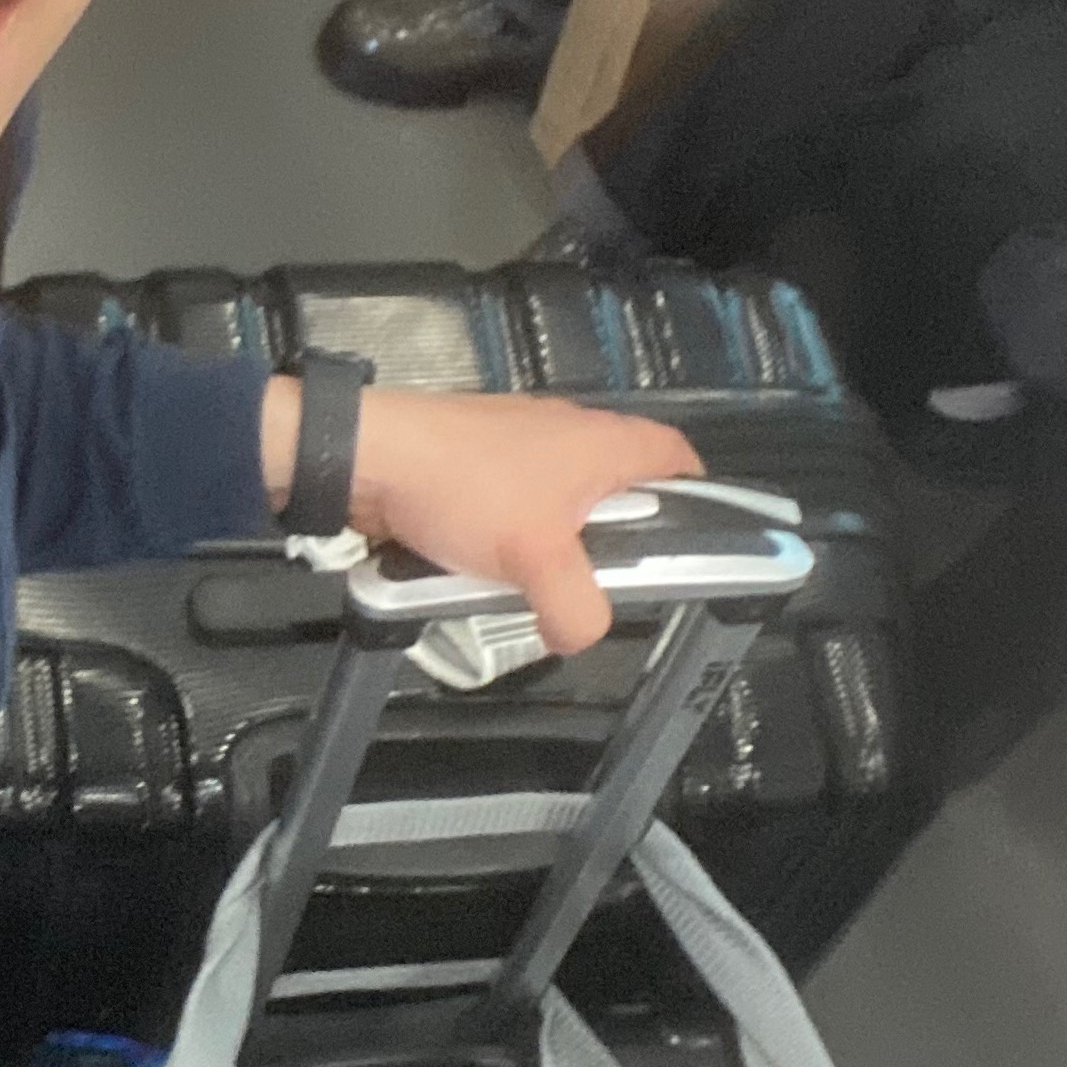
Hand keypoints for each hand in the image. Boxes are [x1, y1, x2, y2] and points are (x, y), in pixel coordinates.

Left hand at [263, 383, 703, 654]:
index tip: (698, 544)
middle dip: (615, 541)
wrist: (367, 457)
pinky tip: (485, 570)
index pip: (678, 458)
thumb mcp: (536, 560)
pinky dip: (506, 539)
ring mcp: (518, 444)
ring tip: (537, 585)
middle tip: (606, 584)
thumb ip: (577, 607)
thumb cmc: (463, 490)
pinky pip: (510, 506)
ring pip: (560, 504)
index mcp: (603, 442)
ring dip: (552, 546)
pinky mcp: (475, 460)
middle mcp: (568, 432)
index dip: (698, 499)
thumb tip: (581, 635)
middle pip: (620, 489)